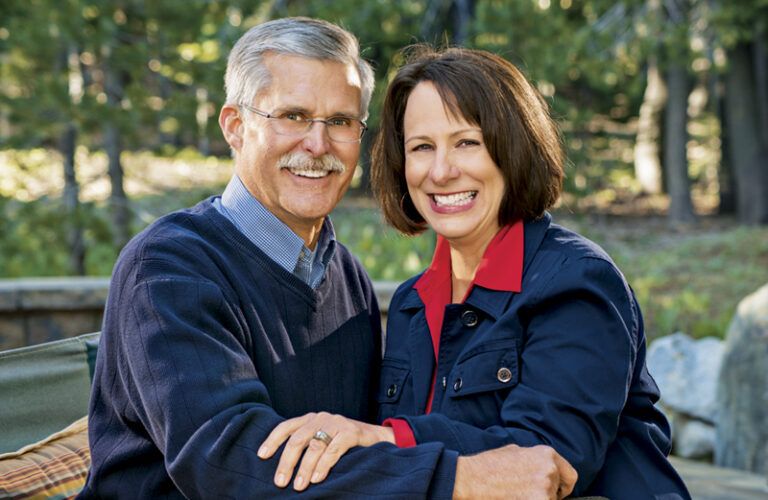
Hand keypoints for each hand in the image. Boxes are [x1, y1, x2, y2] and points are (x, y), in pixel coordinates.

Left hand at [257, 412, 394, 491]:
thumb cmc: (343, 442)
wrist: (376, 438)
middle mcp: (321, 418)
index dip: (273, 440)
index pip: (286, 427)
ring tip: (298, 486)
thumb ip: (306, 445)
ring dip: (304, 468)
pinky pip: (333, 450)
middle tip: (280, 482)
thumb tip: (282, 468)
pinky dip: (323, 465)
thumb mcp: (322, 439)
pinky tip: (316, 478)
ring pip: (315, 446)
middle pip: (298, 439)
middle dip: (287, 462)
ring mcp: (336, 424)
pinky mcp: (351, 432)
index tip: (261, 455)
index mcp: (310, 419)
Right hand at [453, 444, 576, 499]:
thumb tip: (544, 468)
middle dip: (544, 495)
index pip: (570, 476)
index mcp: (546, 454)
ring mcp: (544, 488)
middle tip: (524, 493)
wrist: (470, 479)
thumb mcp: (514, 451)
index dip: (562, 487)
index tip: (555, 493)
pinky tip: (514, 498)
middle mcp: (549, 470)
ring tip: (515, 495)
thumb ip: (534, 458)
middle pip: (557, 493)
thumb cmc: (488, 466)